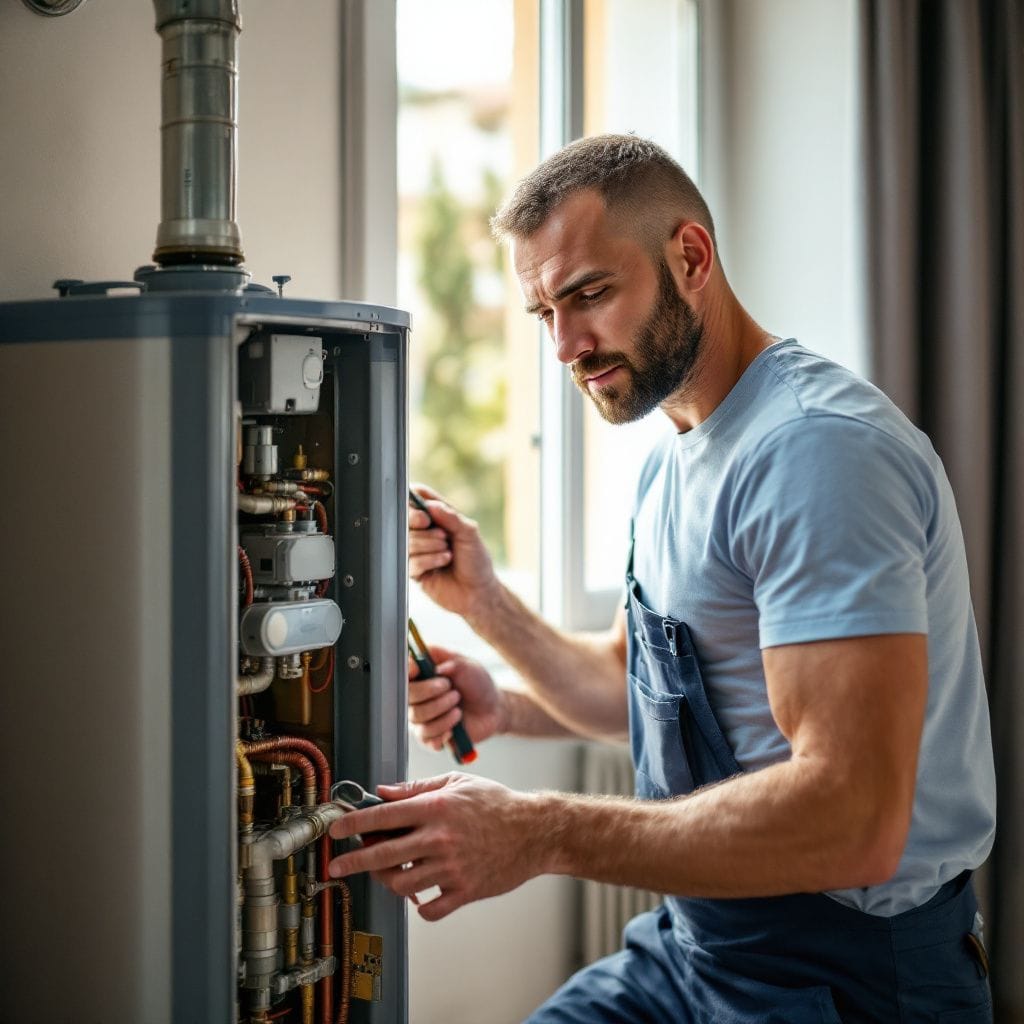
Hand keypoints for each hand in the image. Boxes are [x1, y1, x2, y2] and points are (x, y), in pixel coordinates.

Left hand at [327, 773, 542, 919]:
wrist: (534, 832)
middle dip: (353, 861)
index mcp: (436, 808)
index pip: (383, 816)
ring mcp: (451, 868)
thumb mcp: (457, 783)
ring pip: (401, 884)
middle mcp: (439, 838)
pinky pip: (428, 908)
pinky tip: (421, 891)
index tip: (335, 830)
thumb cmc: (496, 803)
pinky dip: (419, 903)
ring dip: (388, 880)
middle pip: (383, 854)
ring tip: (389, 871)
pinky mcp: (464, 890)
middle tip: (337, 865)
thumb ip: (417, 787)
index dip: (353, 823)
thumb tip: (384, 792)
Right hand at [409, 484, 498, 616]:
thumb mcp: (470, 533)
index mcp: (437, 518)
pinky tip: (443, 562)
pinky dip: (428, 560)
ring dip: (430, 545)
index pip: (416, 498)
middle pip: (405, 520)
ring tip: (447, 552)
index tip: (425, 512)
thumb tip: (430, 505)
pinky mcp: (414, 570)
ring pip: (407, 541)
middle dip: (422, 526)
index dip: (414, 501)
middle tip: (442, 534)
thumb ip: (451, 517)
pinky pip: (410, 561)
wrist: (478, 592)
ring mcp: (418, 551)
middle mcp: (425, 532)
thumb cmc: (476, 561)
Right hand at [409, 646, 505, 751]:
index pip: (404, 671)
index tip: (417, 669)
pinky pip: (426, 738)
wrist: (492, 709)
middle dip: (429, 692)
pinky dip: (441, 732)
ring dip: (441, 712)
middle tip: (453, 691)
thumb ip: (454, 663)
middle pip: (407, 695)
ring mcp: (422, 717)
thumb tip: (438, 669)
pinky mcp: (430, 736)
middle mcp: (418, 695)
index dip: (407, 670)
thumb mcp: (470, 667)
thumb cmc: (477, 684)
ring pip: (417, 717)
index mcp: (424, 674)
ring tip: (458, 709)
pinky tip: (454, 728)